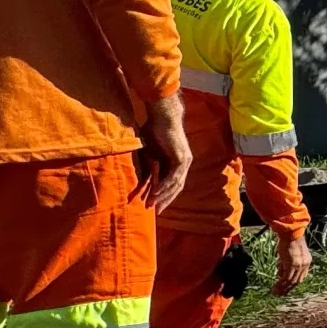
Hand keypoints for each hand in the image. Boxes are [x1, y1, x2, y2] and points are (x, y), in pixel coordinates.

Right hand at [136, 93, 191, 212]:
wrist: (162, 116)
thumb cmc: (154, 130)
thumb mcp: (149, 152)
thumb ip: (149, 165)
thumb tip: (142, 178)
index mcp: (176, 163)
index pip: (172, 184)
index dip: (164, 196)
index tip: (154, 206)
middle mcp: (183, 164)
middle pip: (176, 188)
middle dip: (165, 200)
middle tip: (155, 212)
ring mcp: (184, 161)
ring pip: (175, 184)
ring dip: (163, 195)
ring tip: (152, 204)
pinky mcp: (181, 158)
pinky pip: (173, 176)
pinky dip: (164, 185)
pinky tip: (156, 193)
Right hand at [274, 233, 312, 296]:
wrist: (291, 233)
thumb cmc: (289, 241)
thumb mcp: (289, 254)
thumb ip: (285, 265)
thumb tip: (280, 275)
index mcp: (306, 262)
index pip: (301, 277)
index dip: (293, 284)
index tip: (286, 288)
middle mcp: (304, 265)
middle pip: (296, 281)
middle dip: (287, 289)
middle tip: (279, 294)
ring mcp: (299, 265)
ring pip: (291, 282)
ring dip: (282, 289)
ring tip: (275, 293)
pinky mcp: (292, 265)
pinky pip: (286, 278)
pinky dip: (280, 284)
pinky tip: (275, 287)